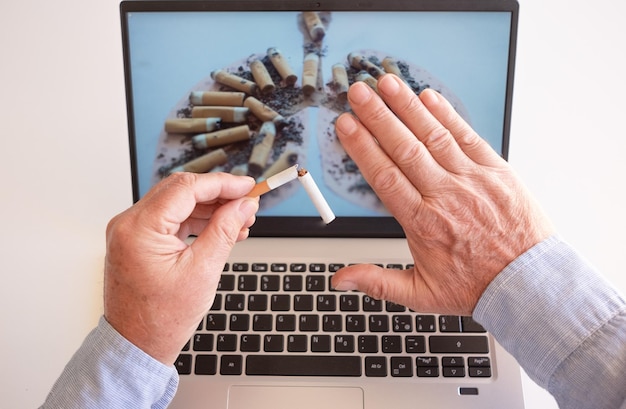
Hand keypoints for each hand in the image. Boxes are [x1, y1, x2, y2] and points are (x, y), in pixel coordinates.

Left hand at [103, 172, 257, 363]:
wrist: (137, 345)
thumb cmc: (161, 318)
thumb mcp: (203, 271)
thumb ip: (225, 230)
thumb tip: (243, 206)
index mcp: (139, 228)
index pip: (186, 188)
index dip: (222, 184)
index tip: (247, 186)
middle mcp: (128, 224)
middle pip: (180, 191)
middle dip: (218, 194)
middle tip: (247, 202)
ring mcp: (130, 232)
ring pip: (177, 203)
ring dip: (209, 208)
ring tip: (239, 220)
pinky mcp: (137, 241)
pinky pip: (170, 219)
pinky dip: (196, 221)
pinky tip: (220, 228)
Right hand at [332, 74, 553, 314]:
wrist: (528, 283)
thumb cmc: (475, 286)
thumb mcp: (421, 295)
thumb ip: (377, 282)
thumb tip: (339, 280)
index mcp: (423, 223)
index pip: (385, 176)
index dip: (363, 147)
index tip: (346, 126)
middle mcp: (445, 196)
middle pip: (404, 149)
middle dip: (378, 117)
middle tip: (358, 92)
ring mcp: (472, 180)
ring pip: (433, 136)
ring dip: (408, 107)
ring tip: (387, 84)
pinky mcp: (496, 171)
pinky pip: (467, 137)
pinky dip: (447, 115)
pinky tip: (428, 98)